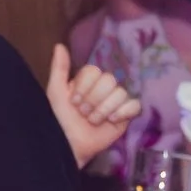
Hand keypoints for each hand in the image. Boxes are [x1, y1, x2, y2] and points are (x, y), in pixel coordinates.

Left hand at [48, 46, 138, 166]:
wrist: (69, 145)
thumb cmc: (60, 119)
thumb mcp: (56, 92)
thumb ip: (59, 68)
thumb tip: (59, 45)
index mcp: (88, 81)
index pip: (95, 71)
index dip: (84, 87)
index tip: (73, 101)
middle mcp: (103, 88)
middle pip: (109, 80)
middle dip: (93, 100)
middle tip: (83, 113)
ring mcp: (116, 101)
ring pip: (120, 93)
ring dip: (103, 110)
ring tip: (93, 120)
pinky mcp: (127, 115)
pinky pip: (134, 105)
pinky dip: (122, 113)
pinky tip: (112, 121)